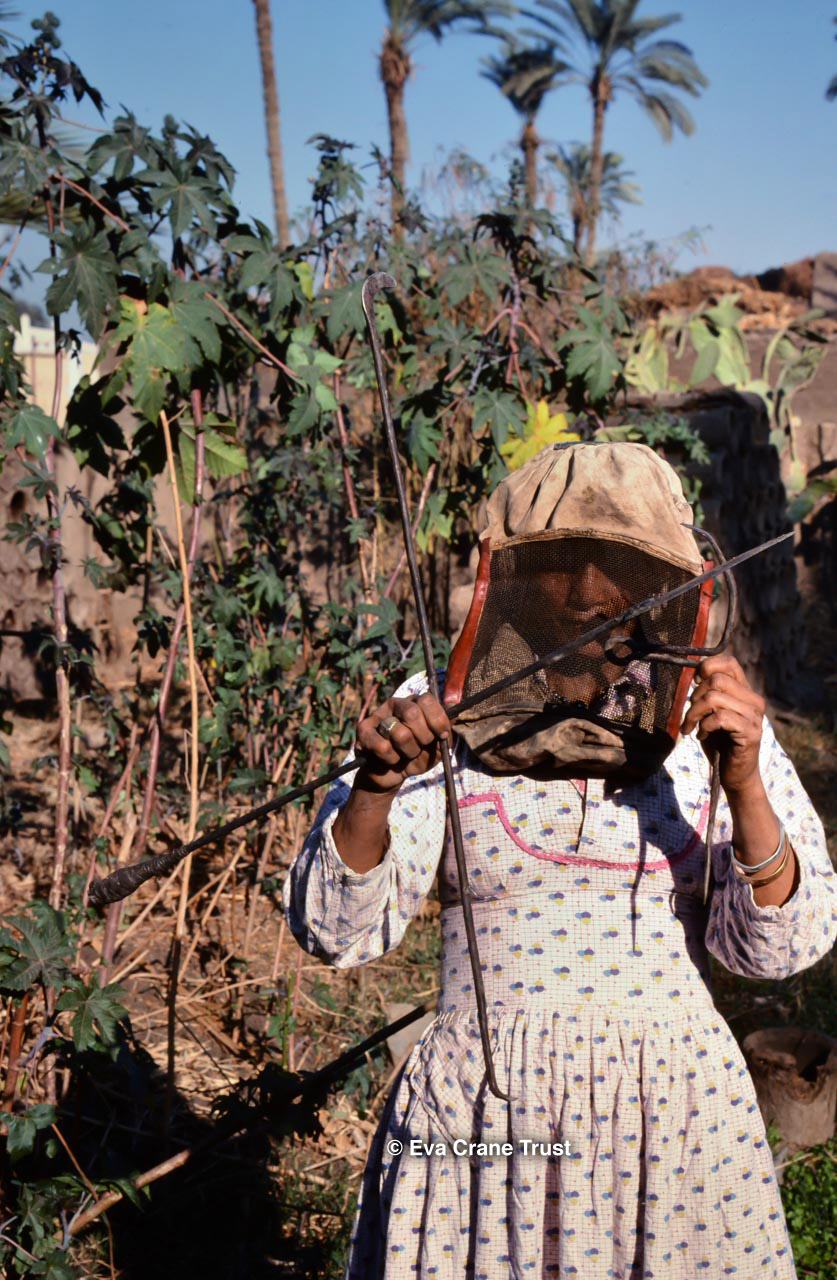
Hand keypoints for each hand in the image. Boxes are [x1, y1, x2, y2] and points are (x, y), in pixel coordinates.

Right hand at [355, 693, 451, 793]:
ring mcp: (378, 716)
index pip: (427, 700)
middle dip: (422, 738)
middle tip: (420, 746)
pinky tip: (389, 759)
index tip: (442, 736)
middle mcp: (396, 704)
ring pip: (399, 733)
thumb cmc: (416, 758)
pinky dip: (391, 759)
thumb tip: (454, 706)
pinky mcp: (363, 730)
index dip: (438, 721)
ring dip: (408, 752)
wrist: (391, 776)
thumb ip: (446, 728)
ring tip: (404, 754)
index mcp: (415, 703)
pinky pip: (382, 747)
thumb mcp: (437, 747)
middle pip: (412, 714)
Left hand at [681, 654, 765, 795]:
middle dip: (695, 697)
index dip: (706, 668)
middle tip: (691, 715)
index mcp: (745, 692)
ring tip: (692, 726)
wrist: (735, 774)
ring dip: (694, 714)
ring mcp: (754, 716)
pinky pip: (719, 718)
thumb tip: (693, 675)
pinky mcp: (750, 732)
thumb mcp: (711, 713)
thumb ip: (708, 694)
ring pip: (714, 698)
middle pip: (716, 680)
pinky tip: (703, 736)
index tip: (695, 686)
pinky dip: (704, 727)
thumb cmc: (720, 743)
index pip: (729, 662)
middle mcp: (754, 700)